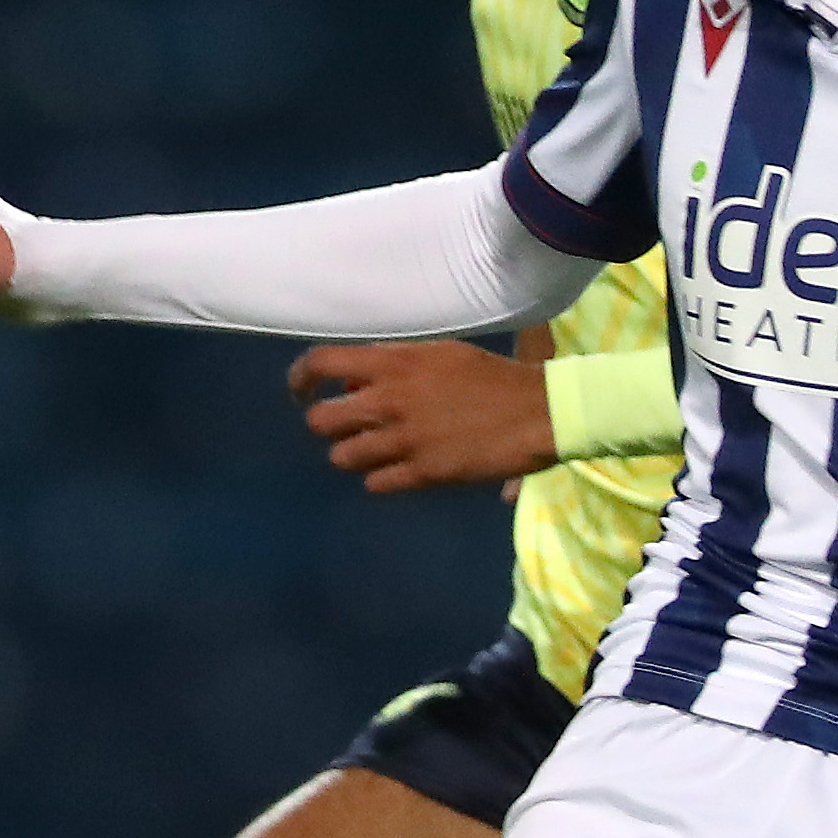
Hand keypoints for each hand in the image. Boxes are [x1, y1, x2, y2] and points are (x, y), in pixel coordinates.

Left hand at [291, 340, 554, 491]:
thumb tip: (355, 381)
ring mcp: (405, 440)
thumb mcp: (439, 354)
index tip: (301, 392)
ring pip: (342, 458)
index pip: (321, 363)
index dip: (300, 378)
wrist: (536, 412)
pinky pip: (374, 483)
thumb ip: (394, 363)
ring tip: (377, 449)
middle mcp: (390, 401)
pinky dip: (380, 477)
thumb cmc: (489, 377)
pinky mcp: (423, 474)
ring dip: (353, 454)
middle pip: (321, 422)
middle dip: (328, 425)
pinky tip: (400, 468)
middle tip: (347, 427)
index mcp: (394, 364)